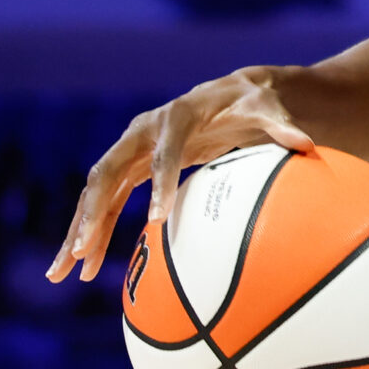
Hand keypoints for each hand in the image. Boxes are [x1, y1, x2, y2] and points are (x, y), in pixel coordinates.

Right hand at [49, 69, 315, 281]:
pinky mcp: (128, 171)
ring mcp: (130, 153)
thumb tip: (304, 142)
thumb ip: (281, 124)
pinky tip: (81, 267)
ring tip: (63, 273)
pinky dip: (92, 233)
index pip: (165, 149)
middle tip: (82, 250)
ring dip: (79, 232)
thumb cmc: (250, 104)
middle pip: (107, 173)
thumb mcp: (267, 109)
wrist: (230, 95)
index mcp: (175, 116)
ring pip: (95, 194)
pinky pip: (103, 205)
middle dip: (91, 213)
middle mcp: (142, 133)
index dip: (160, 180)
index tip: (158, 217)